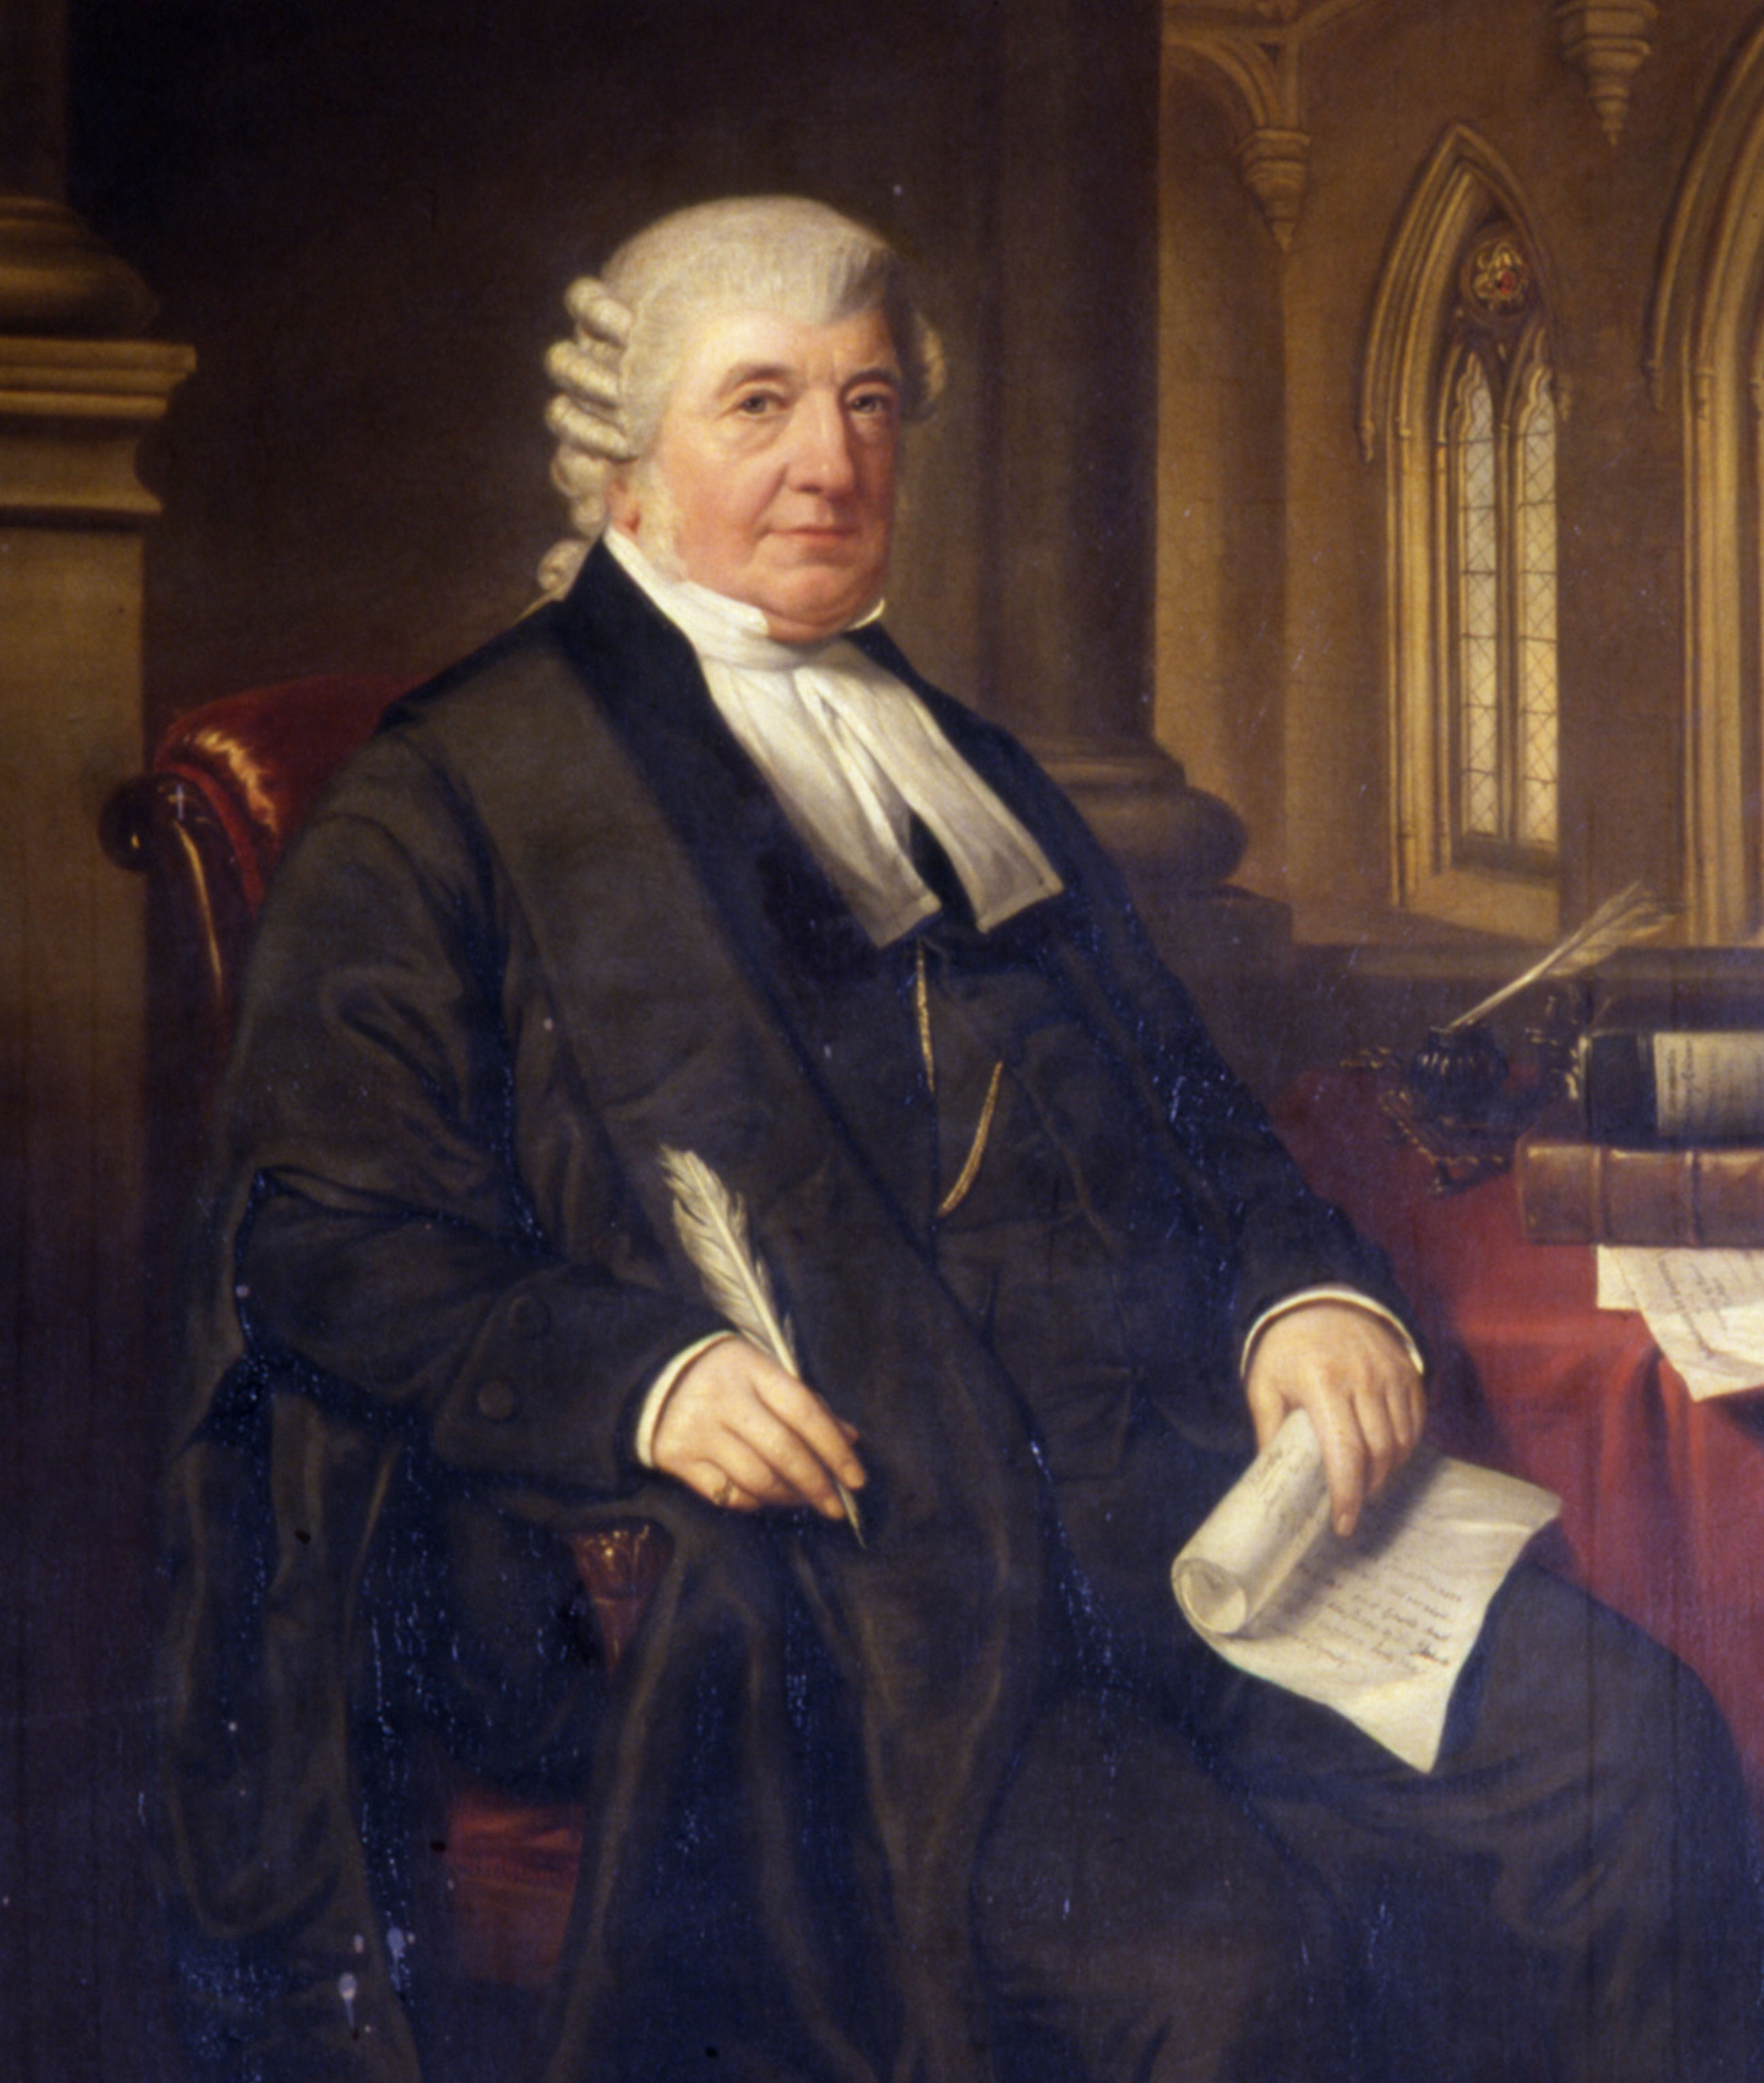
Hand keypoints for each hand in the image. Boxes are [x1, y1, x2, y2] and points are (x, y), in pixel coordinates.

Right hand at [651, 1336, 866, 1521]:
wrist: (655, 1373)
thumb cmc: (727, 1374)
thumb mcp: (765, 1372)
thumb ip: (806, 1403)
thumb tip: (850, 1439)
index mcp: (752, 1370)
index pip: (804, 1412)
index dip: (835, 1449)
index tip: (856, 1479)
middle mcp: (724, 1400)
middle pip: (782, 1451)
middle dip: (817, 1485)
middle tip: (837, 1507)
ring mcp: (698, 1430)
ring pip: (756, 1478)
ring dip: (788, 1498)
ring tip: (805, 1502)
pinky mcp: (676, 1458)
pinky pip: (724, 1494)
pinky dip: (753, 1503)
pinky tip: (767, 1500)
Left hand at [1243, 1303, 1424, 1537]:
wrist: (1318, 1295)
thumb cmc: (1285, 1348)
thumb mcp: (1263, 1386)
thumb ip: (1269, 1433)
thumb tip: (1273, 1480)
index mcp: (1322, 1384)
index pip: (1345, 1453)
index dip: (1347, 1495)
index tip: (1343, 1524)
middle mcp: (1363, 1379)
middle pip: (1380, 1453)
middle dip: (1367, 1489)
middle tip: (1351, 1505)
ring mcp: (1390, 1374)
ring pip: (1402, 1441)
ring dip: (1387, 1471)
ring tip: (1366, 1483)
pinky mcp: (1408, 1371)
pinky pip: (1416, 1422)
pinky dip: (1405, 1447)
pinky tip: (1385, 1456)